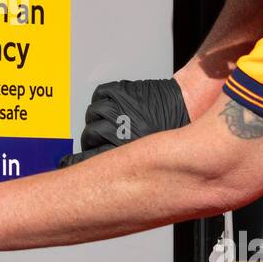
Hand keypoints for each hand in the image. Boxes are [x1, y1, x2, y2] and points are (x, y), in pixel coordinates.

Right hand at [58, 78, 189, 166]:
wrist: (190, 104)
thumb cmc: (178, 130)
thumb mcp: (154, 155)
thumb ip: (132, 161)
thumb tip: (115, 171)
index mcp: (126, 148)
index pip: (92, 156)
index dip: (80, 161)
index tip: (72, 163)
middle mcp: (119, 127)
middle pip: (89, 133)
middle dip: (91, 137)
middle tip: (97, 139)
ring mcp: (119, 107)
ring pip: (93, 112)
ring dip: (96, 116)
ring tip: (106, 119)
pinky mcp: (122, 90)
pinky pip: (101, 93)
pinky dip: (102, 97)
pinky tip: (109, 102)